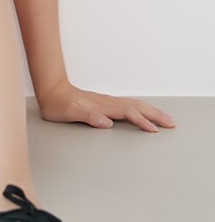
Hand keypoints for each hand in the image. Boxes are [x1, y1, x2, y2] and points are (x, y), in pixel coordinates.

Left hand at [37, 80, 174, 132]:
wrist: (50, 90)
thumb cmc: (58, 104)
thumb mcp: (69, 113)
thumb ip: (88, 117)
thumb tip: (106, 122)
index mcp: (102, 106)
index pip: (128, 113)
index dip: (142, 121)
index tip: (154, 130)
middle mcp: (107, 102)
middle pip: (137, 106)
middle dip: (155, 114)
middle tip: (171, 123)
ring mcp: (107, 101)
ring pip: (134, 104)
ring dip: (151, 111)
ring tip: (164, 118)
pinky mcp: (104, 103)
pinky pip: (128, 104)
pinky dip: (141, 108)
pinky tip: (143, 112)